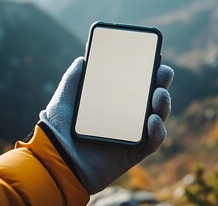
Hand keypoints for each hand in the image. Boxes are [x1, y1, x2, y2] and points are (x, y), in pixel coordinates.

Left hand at [39, 57, 173, 193]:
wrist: (54, 159)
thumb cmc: (57, 130)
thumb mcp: (63, 99)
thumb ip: (74, 78)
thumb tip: (84, 59)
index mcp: (113, 103)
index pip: (136, 85)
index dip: (149, 72)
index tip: (155, 60)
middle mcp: (125, 119)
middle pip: (151, 100)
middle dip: (161, 84)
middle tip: (163, 73)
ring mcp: (130, 136)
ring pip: (157, 119)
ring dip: (163, 105)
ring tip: (158, 94)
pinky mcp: (132, 155)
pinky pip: (152, 143)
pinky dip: (157, 131)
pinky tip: (153, 120)